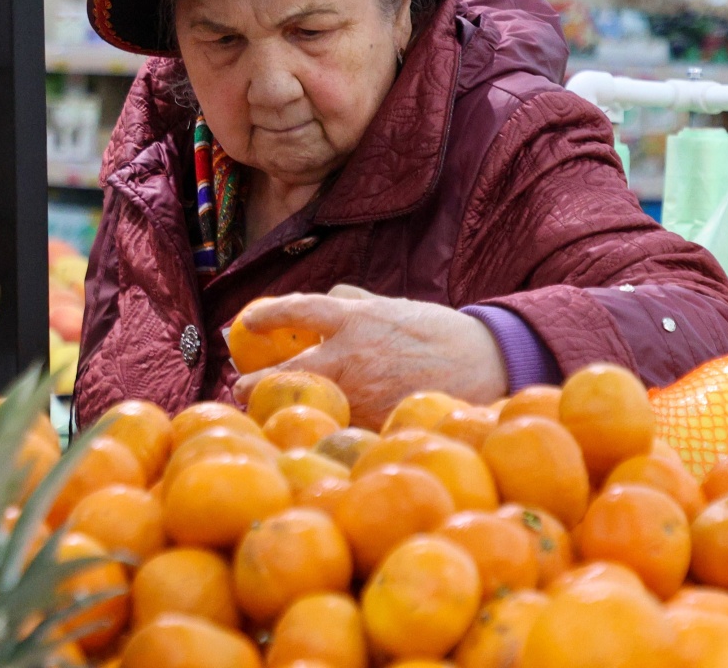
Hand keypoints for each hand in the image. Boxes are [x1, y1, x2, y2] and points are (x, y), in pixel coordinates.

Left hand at [229, 285, 507, 428]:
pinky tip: (314, 434)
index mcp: (355, 317)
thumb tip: (330, 294)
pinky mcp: (374, 420)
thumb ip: (359, 301)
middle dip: (255, 383)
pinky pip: (337, 426)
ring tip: (270, 415)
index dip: (267, 315)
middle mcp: (351, 354)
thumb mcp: (397, 305)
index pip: (297, 310)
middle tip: (241, 388)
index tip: (246, 323)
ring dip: (284, 412)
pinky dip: (322, 429)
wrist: (486, 363)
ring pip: (306, 406)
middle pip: (284, 371)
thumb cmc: (441, 332)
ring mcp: (361, 391)